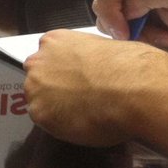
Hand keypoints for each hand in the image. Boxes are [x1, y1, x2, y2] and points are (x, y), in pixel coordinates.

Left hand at [24, 29, 167, 147]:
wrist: (132, 89)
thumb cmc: (129, 68)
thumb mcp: (103, 49)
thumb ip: (85, 58)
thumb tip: (92, 69)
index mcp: (53, 41)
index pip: (47, 59)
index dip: (61, 74)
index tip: (74, 83)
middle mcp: (38, 61)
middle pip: (38, 79)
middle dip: (54, 89)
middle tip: (77, 101)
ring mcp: (35, 86)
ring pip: (39, 101)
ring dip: (55, 107)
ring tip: (83, 114)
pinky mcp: (39, 111)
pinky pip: (46, 122)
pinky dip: (60, 126)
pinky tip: (81, 124)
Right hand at [92, 0, 167, 45]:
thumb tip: (124, 8)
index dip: (111, 10)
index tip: (126, 34)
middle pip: (102, 1)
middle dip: (126, 23)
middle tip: (159, 36)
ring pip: (107, 16)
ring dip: (136, 32)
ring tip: (165, 36)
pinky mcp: (131, 7)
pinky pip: (117, 24)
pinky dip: (139, 35)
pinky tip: (162, 36)